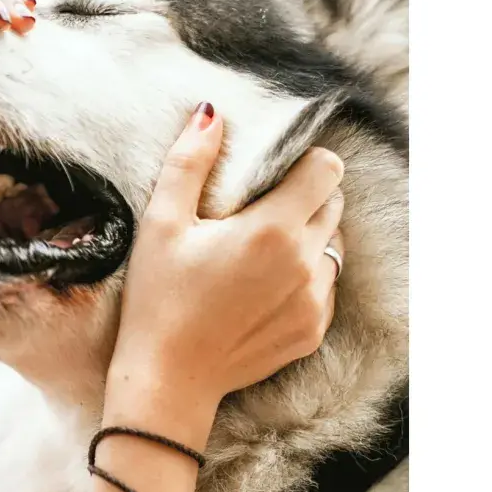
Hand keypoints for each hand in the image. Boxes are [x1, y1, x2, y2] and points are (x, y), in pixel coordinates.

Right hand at [105, 103, 344, 448]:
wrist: (168, 379)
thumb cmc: (158, 298)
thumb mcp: (161, 223)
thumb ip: (188, 162)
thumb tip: (211, 112)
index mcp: (272, 229)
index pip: (327, 169)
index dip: (304, 162)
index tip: (274, 173)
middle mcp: (305, 263)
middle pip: (333, 204)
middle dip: (305, 196)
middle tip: (260, 211)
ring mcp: (315, 301)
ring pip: (332, 245)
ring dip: (308, 236)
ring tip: (262, 250)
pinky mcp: (313, 330)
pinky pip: (327, 286)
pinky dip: (306, 276)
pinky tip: (264, 287)